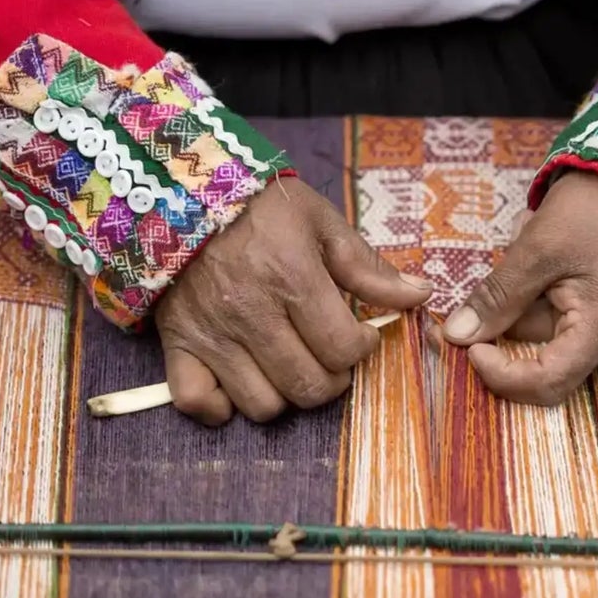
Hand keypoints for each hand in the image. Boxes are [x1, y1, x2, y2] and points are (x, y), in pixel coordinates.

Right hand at [154, 180, 431, 424]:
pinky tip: (237, 384)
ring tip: (289, 365)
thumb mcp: (321, 222)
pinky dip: (220, 405)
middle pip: (308, 386)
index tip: (360, 334)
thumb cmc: (260, 207)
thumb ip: (368, 266)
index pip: (343, 349)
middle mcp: (252, 314)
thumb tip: (420, 295)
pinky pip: (197, 402)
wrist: (181, 191)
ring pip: (262, 404)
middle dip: (332, 379)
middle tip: (329, 355)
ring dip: (284, 394)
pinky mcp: (177, 344)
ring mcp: (211, 335)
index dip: (363, 348)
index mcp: (293, 279)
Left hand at [437, 172, 597, 404]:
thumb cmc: (593, 210)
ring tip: (526, 242)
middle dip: (502, 330)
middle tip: (474, 295)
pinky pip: (552, 322)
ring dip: (518, 300)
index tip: (468, 348)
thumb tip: (456, 336)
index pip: (547, 382)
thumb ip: (497, 297)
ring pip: (541, 338)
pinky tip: (539, 257)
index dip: (502, 375)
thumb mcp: (537, 249)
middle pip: (540, 361)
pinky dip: (533, 296)